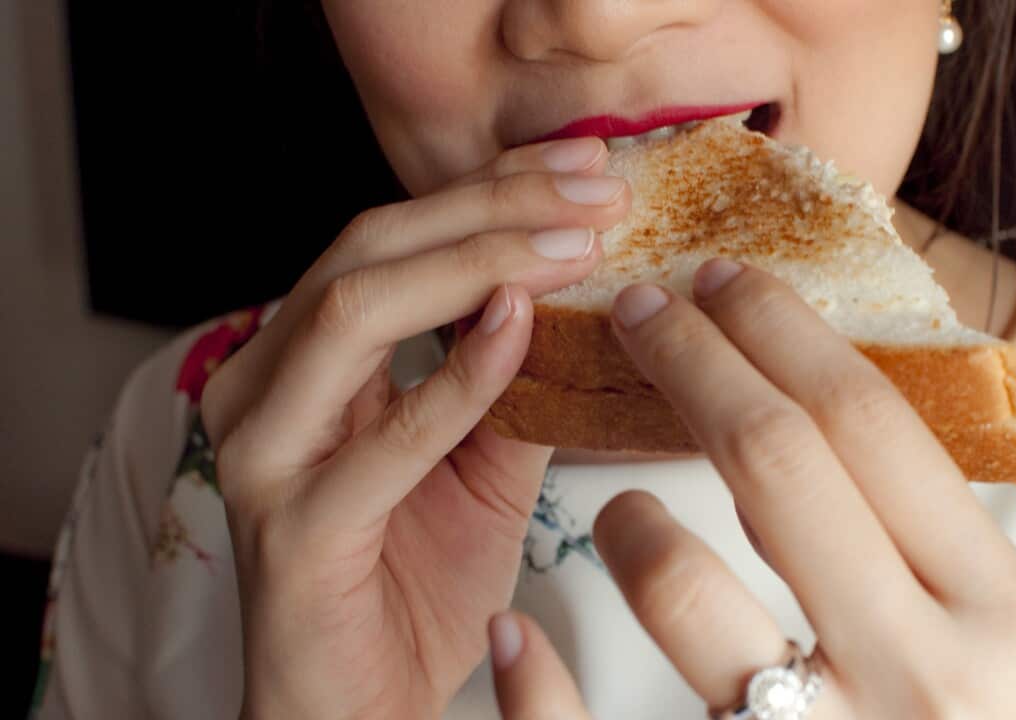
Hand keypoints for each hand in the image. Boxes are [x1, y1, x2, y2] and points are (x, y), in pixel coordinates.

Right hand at [200, 136, 631, 718]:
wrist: (359, 704)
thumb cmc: (411, 586)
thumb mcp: (482, 462)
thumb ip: (511, 378)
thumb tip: (583, 293)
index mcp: (305, 360)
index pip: (392, 240)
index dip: (486, 191)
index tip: (582, 169)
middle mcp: (267, 385)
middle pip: (368, 249)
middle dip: (487, 206)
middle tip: (590, 188)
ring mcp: (269, 451)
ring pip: (356, 309)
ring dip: (476, 262)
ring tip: (572, 241)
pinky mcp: (295, 524)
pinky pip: (385, 433)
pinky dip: (460, 373)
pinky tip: (522, 324)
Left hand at [486, 259, 1015, 718]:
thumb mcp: (994, 655)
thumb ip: (924, 551)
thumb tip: (806, 413)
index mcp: (1009, 622)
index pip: (873, 426)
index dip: (783, 333)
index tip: (722, 278)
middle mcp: (933, 686)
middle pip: (785, 468)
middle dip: (700, 365)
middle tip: (643, 308)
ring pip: (698, 605)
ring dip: (635, 530)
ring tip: (619, 507)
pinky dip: (542, 692)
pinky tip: (514, 639)